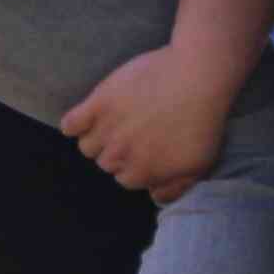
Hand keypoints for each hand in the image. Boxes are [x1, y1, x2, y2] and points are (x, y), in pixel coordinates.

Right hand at [61, 45, 234, 205]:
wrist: (196, 76)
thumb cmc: (202, 119)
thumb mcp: (200, 164)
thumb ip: (175, 188)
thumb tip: (154, 196)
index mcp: (141, 173)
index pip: (125, 179)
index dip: (135, 164)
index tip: (146, 148)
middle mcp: (119, 155)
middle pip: (105, 162)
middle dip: (118, 151)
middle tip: (135, 131)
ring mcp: (107, 129)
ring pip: (87, 146)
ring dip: (98, 137)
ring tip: (116, 121)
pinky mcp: (98, 103)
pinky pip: (70, 124)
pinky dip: (74, 124)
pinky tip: (88, 116)